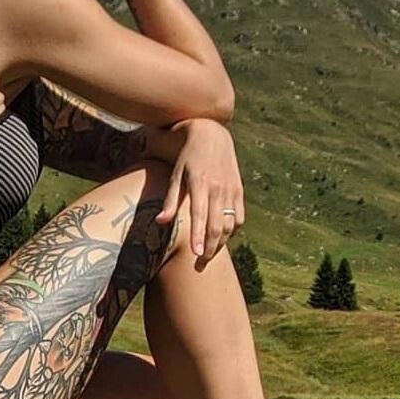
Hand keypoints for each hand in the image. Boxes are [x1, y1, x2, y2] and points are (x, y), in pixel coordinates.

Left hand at [152, 119, 244, 270]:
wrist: (212, 135)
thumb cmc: (187, 156)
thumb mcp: (175, 174)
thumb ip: (170, 200)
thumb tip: (160, 222)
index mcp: (200, 184)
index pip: (199, 215)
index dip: (197, 236)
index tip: (194, 254)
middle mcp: (218, 188)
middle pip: (217, 225)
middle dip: (209, 248)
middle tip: (200, 264)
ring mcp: (231, 190)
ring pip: (230, 225)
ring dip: (220, 243)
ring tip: (208, 254)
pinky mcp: (239, 190)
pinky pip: (238, 217)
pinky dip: (232, 231)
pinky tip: (221, 238)